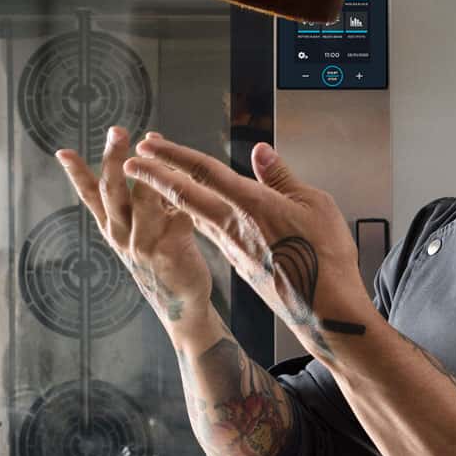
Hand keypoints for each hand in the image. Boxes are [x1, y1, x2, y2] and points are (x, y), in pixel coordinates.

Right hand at [55, 126, 213, 336]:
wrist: (180, 302)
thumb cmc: (162, 257)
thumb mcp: (141, 228)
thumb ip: (140, 198)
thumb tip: (146, 154)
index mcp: (113, 227)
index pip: (90, 197)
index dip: (76, 174)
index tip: (61, 151)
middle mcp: (122, 235)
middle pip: (112, 191)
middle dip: (114, 159)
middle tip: (116, 131)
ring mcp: (144, 243)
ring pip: (143, 199)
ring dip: (148, 171)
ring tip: (153, 144)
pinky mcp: (170, 249)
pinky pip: (176, 213)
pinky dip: (181, 195)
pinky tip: (189, 177)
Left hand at [121, 135, 369, 361]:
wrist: (324, 310)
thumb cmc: (326, 257)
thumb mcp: (315, 205)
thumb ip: (282, 177)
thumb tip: (261, 152)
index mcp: (253, 204)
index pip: (204, 172)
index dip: (173, 156)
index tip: (149, 145)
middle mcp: (234, 227)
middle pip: (184, 196)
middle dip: (154, 177)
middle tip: (130, 163)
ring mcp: (233, 249)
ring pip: (193, 216)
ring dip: (171, 197)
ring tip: (157, 184)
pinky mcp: (239, 265)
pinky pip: (210, 233)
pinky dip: (195, 218)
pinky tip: (197, 215)